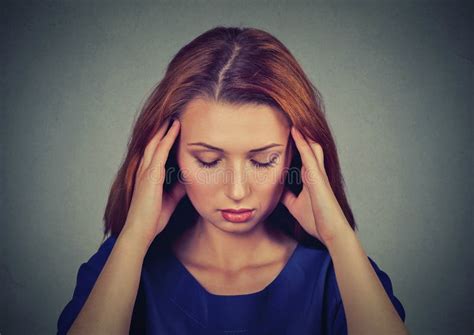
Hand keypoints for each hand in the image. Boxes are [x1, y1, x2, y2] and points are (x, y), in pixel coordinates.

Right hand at [122, 118, 185, 245]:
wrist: (141, 230)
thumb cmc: (153, 217)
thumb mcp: (171, 199)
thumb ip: (178, 187)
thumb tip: (188, 179)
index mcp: (148, 176)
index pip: (156, 152)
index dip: (163, 139)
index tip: (173, 128)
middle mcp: (144, 170)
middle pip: (153, 143)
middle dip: (162, 130)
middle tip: (173, 116)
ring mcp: (146, 171)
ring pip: (155, 143)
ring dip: (165, 129)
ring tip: (174, 116)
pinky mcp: (150, 175)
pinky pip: (159, 151)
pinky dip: (167, 138)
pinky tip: (174, 129)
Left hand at [280, 126, 350, 245]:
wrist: (331, 232)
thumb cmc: (316, 220)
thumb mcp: (295, 206)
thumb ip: (287, 196)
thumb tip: (276, 191)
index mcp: (310, 178)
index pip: (302, 155)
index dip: (295, 143)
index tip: (283, 131)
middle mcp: (315, 172)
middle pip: (308, 147)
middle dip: (300, 133)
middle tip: (287, 117)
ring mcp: (318, 173)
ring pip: (311, 146)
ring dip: (302, 132)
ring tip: (291, 116)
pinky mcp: (318, 177)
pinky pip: (310, 156)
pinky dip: (302, 143)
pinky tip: (295, 132)